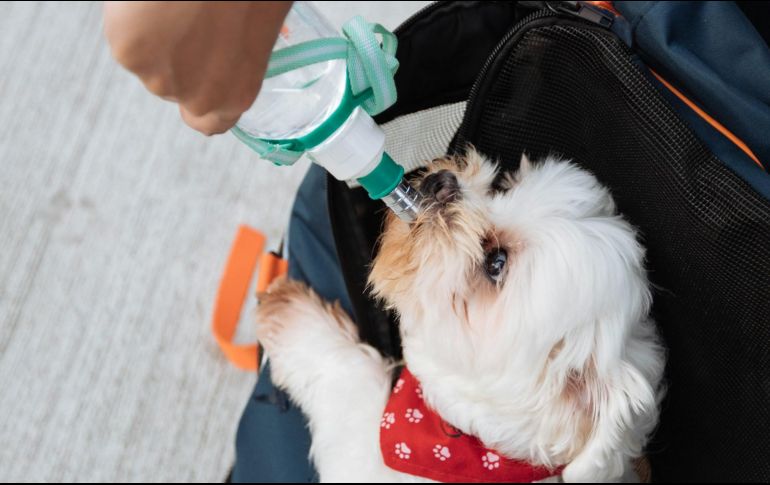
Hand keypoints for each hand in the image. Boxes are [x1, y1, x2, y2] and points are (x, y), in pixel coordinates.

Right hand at [104, 1, 291, 134]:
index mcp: (237, 94)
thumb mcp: (259, 26)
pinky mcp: (128, 52)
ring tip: (173, 2)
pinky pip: (125, 34)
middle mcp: (199, 97)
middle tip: (187, 15)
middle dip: (176, 56)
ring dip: (153, 36)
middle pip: (173, 86)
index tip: (196, 74)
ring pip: (145, 61)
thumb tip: (226, 42)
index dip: (199, 96)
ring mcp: (160, 78)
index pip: (209, 122)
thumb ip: (237, 51)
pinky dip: (131, 15)